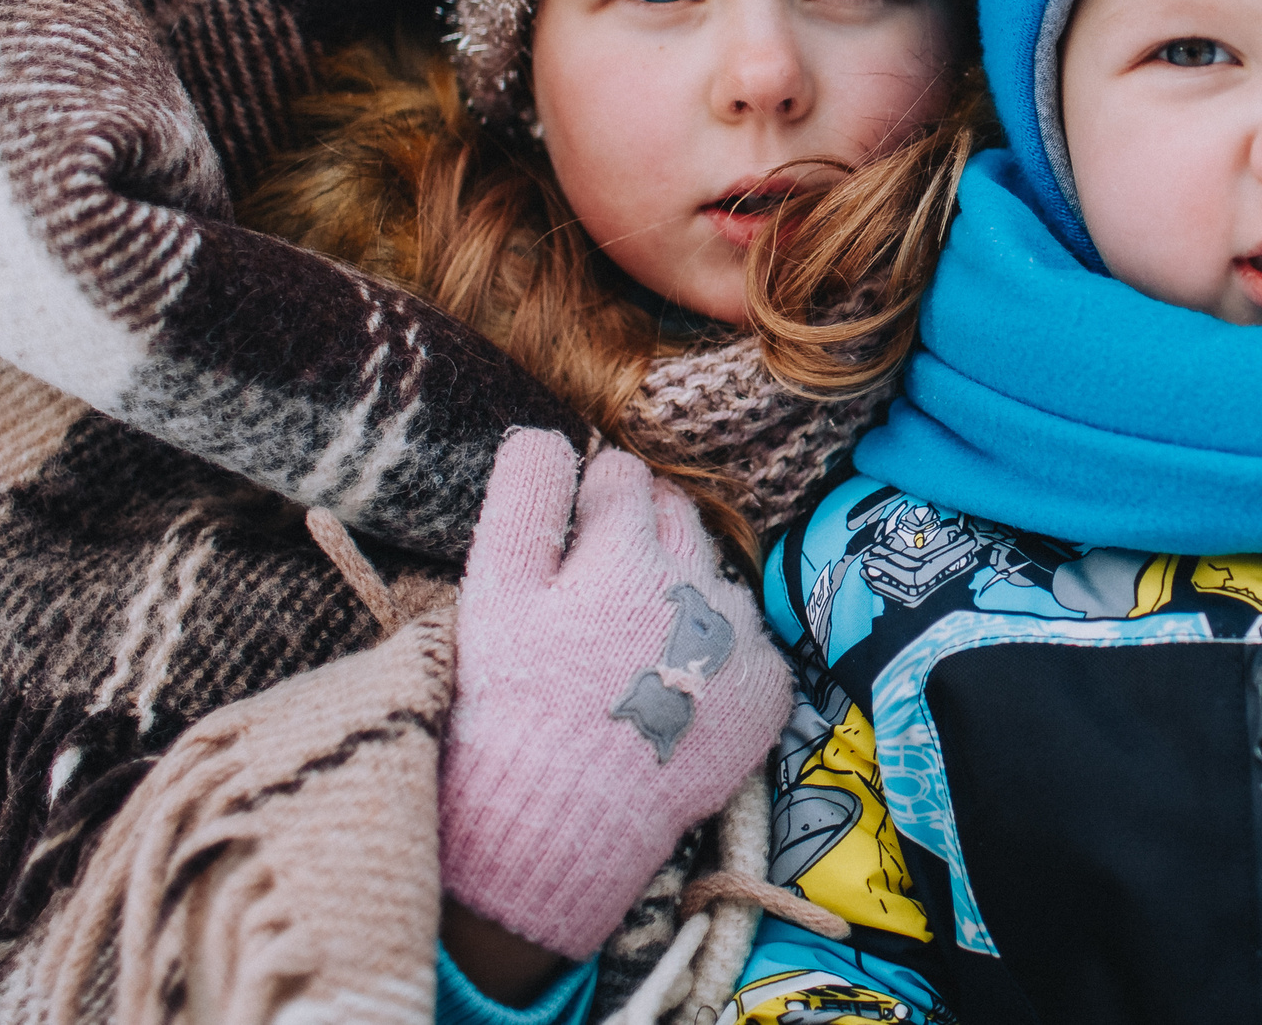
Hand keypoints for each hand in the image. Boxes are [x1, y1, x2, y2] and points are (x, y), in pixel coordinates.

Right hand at [439, 430, 788, 959]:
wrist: (558, 828)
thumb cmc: (514, 705)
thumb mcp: (494, 593)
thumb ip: (524, 496)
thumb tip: (551, 433)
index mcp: (628, 553)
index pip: (622, 475)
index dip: (589, 501)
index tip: (569, 548)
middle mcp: (699, 586)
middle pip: (678, 517)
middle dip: (639, 536)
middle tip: (596, 597)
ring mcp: (740, 642)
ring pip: (711, 579)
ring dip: (679, 594)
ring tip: (626, 654)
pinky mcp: (767, 694)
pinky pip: (745, 643)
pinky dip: (714, 655)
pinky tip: (667, 692)